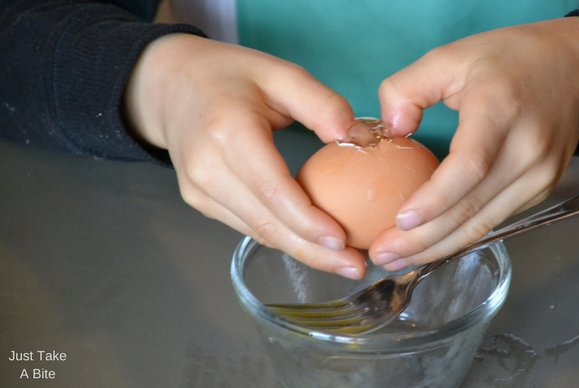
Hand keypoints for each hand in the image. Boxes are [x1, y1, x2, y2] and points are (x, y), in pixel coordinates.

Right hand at [125, 34, 365, 278]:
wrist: (170, 85)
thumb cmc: (230, 76)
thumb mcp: (280, 72)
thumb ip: (321, 103)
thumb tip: (359, 139)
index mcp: (228, 132)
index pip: (272, 190)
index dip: (308, 222)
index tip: (344, 242)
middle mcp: (207, 168)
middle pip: (267, 223)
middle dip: (314, 252)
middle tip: (357, 266)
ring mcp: (198, 189)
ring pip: (258, 232)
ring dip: (302, 251)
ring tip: (344, 261)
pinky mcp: (199, 201)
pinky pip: (248, 226)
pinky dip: (282, 237)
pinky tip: (313, 243)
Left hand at [370, 17, 578, 269]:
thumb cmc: (510, 60)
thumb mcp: (451, 55)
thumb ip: (407, 87)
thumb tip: (390, 131)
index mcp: (501, 109)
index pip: (470, 166)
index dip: (435, 199)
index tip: (400, 220)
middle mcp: (527, 149)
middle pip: (473, 208)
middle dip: (424, 240)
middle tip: (382, 254)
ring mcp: (539, 176)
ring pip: (483, 224)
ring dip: (438, 248)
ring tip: (396, 259)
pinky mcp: (541, 190)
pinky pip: (494, 220)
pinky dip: (460, 236)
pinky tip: (430, 243)